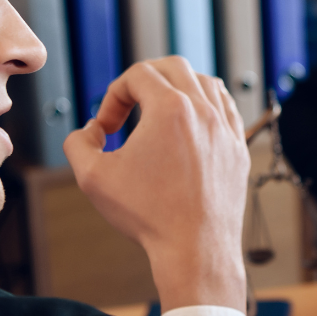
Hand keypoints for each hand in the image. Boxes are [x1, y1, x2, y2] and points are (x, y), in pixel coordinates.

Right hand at [63, 57, 249, 313]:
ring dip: (179, 88)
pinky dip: (207, 107)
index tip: (106, 127)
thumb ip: (78, 143)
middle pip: (175, 67)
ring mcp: (226, 128)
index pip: (138, 75)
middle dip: (146, 78)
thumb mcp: (92, 178)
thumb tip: (91, 130)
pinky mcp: (239, 148)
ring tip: (159, 111)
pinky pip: (227, 109)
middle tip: (130, 104)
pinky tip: (190, 127)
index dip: (113, 95)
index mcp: (171, 109)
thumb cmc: (147, 216)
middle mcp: (204, 111)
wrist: (195, 249)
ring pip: (207, 82)